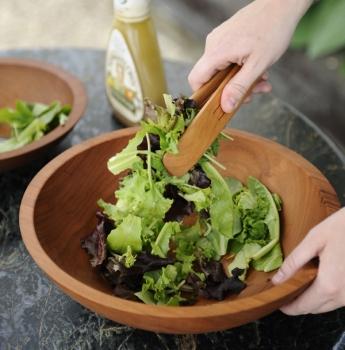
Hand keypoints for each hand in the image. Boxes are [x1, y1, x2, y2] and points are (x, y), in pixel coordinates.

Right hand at [188, 0, 311, 111]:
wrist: (282, 4)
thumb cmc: (272, 30)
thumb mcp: (257, 65)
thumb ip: (239, 87)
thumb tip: (225, 106)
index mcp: (216, 52)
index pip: (196, 79)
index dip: (204, 96)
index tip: (219, 104)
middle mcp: (213, 45)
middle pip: (212, 77)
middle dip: (232, 90)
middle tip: (253, 93)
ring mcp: (219, 40)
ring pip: (223, 70)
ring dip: (241, 80)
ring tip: (262, 80)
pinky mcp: (227, 38)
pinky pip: (228, 60)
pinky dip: (242, 68)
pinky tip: (258, 68)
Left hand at [272, 208, 344, 314]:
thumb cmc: (342, 228)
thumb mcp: (313, 241)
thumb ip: (293, 263)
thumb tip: (277, 280)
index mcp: (329, 284)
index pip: (304, 306)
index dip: (288, 308)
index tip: (277, 303)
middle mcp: (343, 295)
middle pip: (315, 309)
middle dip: (298, 303)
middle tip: (284, 291)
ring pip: (327, 305)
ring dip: (312, 300)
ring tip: (296, 285)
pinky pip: (338, 299)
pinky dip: (325, 294)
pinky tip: (316, 280)